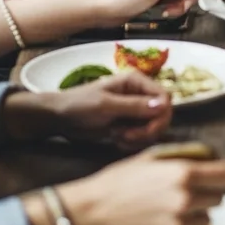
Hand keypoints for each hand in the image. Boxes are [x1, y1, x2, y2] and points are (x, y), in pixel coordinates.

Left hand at [44, 70, 172, 147]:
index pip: (165, 97)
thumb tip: (164, 106)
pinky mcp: (128, 124)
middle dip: (148, 130)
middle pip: (162, 114)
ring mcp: (134, 110)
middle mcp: (139, 94)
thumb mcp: (106, 106)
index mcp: (136, 81)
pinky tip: (117, 141)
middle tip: (127, 138)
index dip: (161, 116)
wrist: (60, 118)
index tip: (145, 130)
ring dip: (139, 138)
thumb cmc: (80, 105)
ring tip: (118, 137)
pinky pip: (142, 136)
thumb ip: (134, 106)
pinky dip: (133, 143)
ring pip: (153, 127)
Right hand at [59, 153, 224, 224]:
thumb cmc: (118, 182)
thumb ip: (184, 156)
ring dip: (197, 213)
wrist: (92, 214)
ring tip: (173, 207)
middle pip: (220, 198)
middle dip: (209, 192)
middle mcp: (186, 201)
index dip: (223, 173)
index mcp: (184, 174)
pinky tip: (163, 222)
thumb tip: (207, 157)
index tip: (219, 174)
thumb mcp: (152, 156)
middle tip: (191, 190)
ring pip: (208, 219)